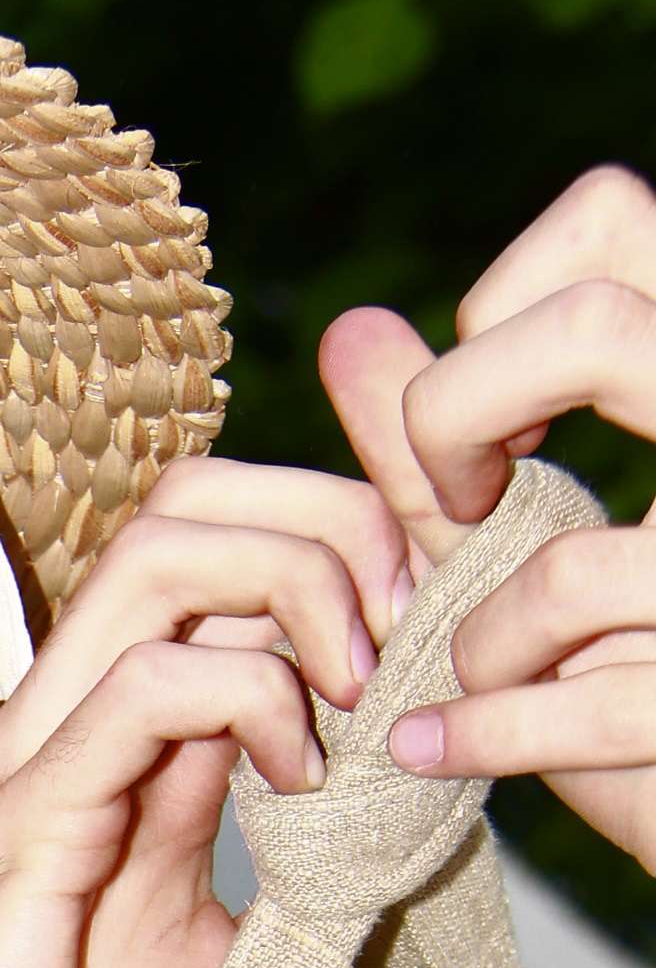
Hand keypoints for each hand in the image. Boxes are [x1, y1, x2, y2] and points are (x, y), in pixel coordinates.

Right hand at [0, 454, 406, 967]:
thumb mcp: (219, 945)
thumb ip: (278, 846)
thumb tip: (389, 782)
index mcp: (114, 743)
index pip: (213, 546)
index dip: (330, 540)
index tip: (416, 631)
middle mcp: (68, 724)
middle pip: (189, 507)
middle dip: (326, 528)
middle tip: (399, 632)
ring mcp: (41, 765)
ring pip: (165, 561)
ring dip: (300, 593)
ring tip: (357, 690)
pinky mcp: (29, 828)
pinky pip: (142, 692)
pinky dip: (250, 701)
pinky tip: (296, 778)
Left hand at [320, 165, 655, 873]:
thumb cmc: (621, 654)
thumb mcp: (522, 538)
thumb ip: (441, 444)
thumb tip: (348, 328)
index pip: (614, 221)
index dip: (505, 306)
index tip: (476, 419)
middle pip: (595, 327)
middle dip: (462, 420)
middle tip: (448, 509)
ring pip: (564, 566)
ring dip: (476, 641)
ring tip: (471, 675)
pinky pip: (576, 713)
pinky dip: (476, 737)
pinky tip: (428, 747)